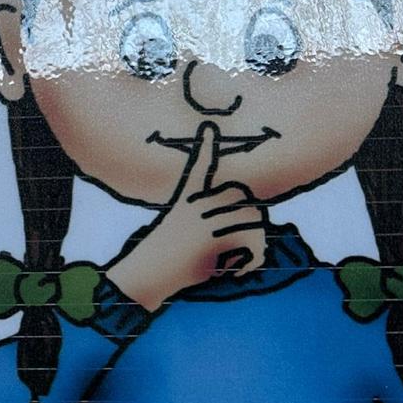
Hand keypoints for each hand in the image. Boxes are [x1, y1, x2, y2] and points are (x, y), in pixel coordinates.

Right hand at [105, 121, 267, 311]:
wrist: (147, 276)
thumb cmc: (165, 265)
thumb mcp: (188, 241)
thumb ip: (215, 229)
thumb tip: (255, 230)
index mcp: (188, 201)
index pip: (200, 169)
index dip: (206, 147)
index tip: (210, 126)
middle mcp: (197, 204)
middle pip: (247, 203)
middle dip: (252, 226)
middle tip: (242, 249)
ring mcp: (205, 216)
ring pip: (254, 223)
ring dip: (254, 247)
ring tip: (234, 263)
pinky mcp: (213, 233)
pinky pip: (254, 242)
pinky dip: (252, 260)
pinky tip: (234, 270)